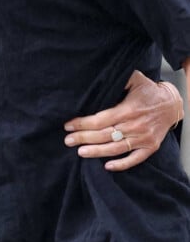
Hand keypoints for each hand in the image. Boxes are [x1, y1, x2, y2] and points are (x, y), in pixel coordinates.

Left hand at [64, 70, 183, 171]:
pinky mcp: (150, 147)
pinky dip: (121, 164)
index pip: (100, 120)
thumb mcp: (135, 79)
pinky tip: (107, 166)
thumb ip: (118, 78)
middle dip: (83, 138)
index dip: (83, 124)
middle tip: (68, 141)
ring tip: (80, 152)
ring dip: (97, 152)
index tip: (68, 126)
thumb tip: (99, 76)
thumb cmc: (150, 91)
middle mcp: (135, 126)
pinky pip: (135, 159)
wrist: (173, 104)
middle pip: (104, 135)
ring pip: (116, 148)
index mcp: (128, 110)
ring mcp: (143, 138)